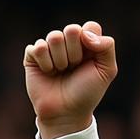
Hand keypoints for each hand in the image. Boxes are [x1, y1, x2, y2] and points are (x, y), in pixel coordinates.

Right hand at [23, 21, 117, 138]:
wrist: (67, 112)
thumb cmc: (87, 92)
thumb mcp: (106, 71)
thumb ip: (107, 47)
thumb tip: (84, 33)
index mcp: (87, 44)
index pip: (90, 26)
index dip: (90, 43)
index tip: (90, 60)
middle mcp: (68, 43)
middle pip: (71, 29)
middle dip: (76, 53)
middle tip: (75, 68)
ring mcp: (50, 47)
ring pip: (54, 36)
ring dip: (61, 60)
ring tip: (62, 72)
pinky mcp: (33, 55)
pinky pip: (38, 47)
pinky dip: (46, 63)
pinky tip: (48, 72)